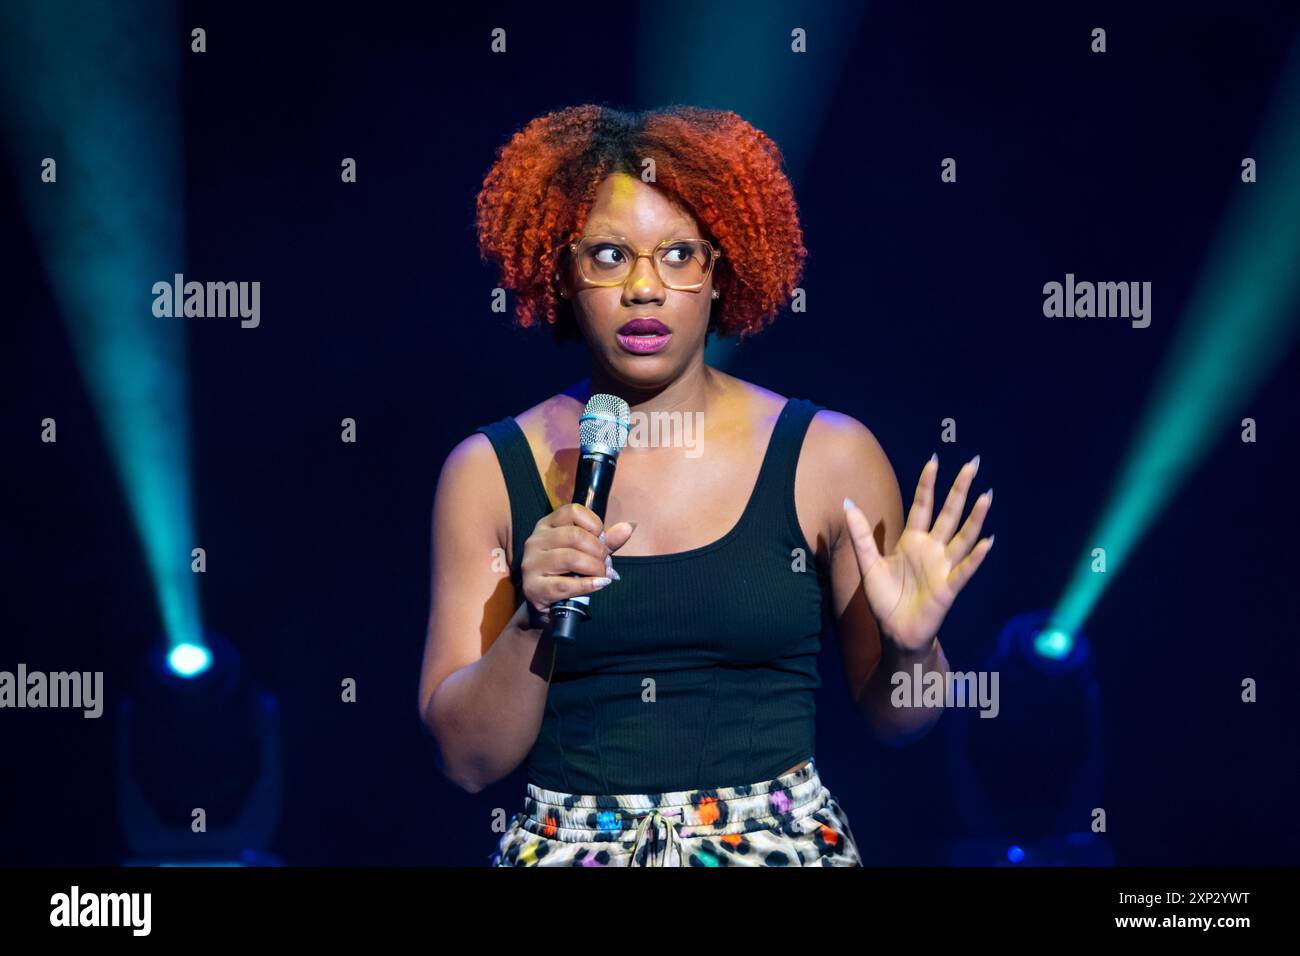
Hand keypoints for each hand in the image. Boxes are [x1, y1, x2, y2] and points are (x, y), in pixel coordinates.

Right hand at [520, 503, 636, 626]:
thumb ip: (606, 540)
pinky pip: (566, 584)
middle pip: (575, 536)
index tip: (602, 540)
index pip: (573, 511)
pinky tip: (599, 584)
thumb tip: (629, 526)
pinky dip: (588, 585)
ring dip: (595, 568)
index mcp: (547, 525)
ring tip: (602, 575)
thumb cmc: (567, 572)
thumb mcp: (586, 552)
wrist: (545, 605)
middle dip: (599, 551)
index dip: (594, 524)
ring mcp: (532, 564)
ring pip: (571, 558)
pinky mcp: (533, 587)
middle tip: (606, 564)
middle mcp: (536, 540)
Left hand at [843, 454, 993, 652]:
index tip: (934, 461)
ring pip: (963, 537)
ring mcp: (943, 567)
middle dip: (960, 489)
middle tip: (973, 464)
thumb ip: (860, 535)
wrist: (895, 632)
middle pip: (949, 513)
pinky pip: (964, 570)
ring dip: (975, 518)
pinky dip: (975, 557)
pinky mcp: (948, 588)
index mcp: (913, 541)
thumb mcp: (868, 564)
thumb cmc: (885, 599)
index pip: (923, 506)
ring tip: (986, 496)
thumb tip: (847, 502)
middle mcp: (933, 549)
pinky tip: (987, 543)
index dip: (928, 484)